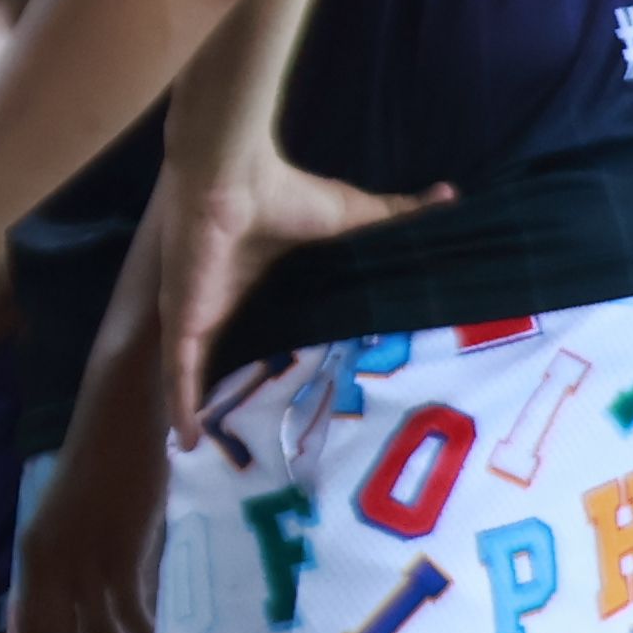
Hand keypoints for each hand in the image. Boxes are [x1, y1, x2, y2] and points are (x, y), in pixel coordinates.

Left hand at [15, 424, 167, 632]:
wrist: (127, 406)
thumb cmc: (115, 464)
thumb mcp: (88, 524)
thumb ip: (91, 568)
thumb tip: (114, 626)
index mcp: (35, 552)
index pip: (32, 628)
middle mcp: (46, 556)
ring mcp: (81, 550)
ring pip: (98, 631)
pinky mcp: (119, 541)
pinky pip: (131, 607)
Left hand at [156, 142, 450, 415]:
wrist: (236, 177)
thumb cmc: (289, 194)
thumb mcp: (353, 217)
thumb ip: (397, 217)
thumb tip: (451, 198)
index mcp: (262, 286)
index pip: (271, 335)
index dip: (283, 364)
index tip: (306, 400)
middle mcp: (229, 306)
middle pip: (237, 363)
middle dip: (246, 397)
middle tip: (270, 441)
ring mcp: (203, 317)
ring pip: (203, 377)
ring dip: (212, 410)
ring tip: (228, 455)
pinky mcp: (186, 323)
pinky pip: (181, 375)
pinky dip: (183, 406)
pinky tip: (191, 444)